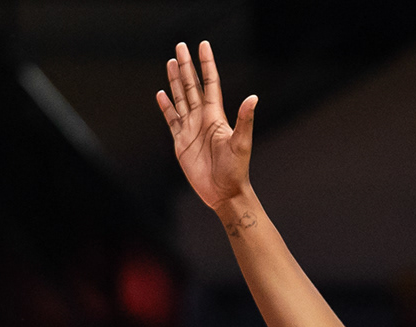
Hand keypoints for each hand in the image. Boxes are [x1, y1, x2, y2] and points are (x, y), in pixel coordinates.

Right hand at [157, 41, 254, 212]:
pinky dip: (166, 107)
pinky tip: (162, 94)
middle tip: (180, 45)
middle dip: (186, 66)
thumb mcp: (242, 143)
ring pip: (181, 99)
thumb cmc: (236, 169)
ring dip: (175, 81)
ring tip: (171, 62)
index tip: (203, 45)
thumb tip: (253, 98)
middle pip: (192, 86)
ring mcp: (190, 129)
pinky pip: (172, 120)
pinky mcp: (181, 142)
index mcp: (216, 115)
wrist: (223, 192)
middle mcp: (202, 118)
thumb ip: (245, 120)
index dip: (206, 64)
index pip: (210, 83)